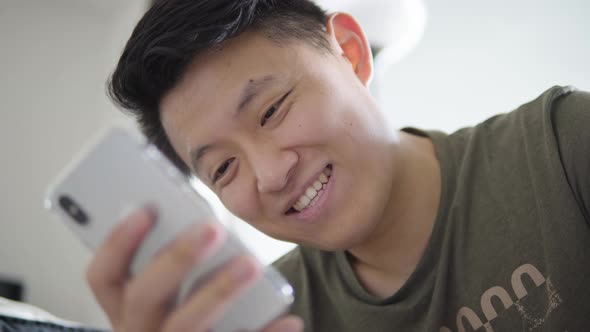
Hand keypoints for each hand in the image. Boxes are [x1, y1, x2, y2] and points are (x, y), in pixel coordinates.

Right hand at [86, 208, 302, 331]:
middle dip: (177, 259)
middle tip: (213, 228)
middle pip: (144, 296)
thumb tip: (199, 221)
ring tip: (252, 264)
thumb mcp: (165, 291)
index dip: (118, 243)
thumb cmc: (182, 310)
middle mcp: (139, 329)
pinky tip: (289, 320)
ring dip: (218, 291)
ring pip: (186, 325)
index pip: (102, 276)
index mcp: (124, 304)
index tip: (145, 210)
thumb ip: (170, 261)